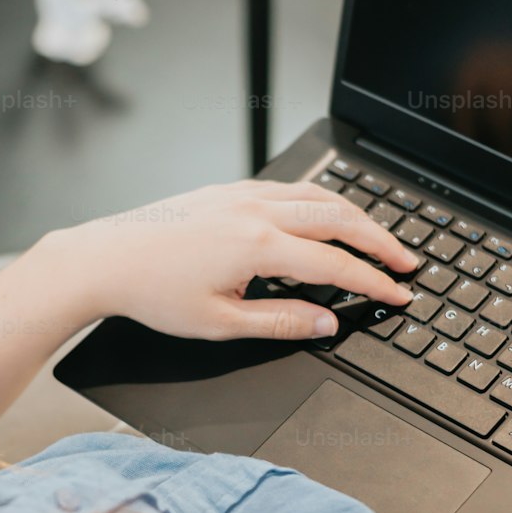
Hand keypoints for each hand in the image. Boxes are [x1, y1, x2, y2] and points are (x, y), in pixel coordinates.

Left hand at [59, 179, 418, 341]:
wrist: (105, 259)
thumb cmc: (153, 293)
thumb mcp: (221, 323)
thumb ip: (282, 322)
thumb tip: (327, 324)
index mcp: (258, 245)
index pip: (336, 264)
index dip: (374, 282)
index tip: (398, 294)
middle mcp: (255, 211)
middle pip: (339, 218)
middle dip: (380, 241)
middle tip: (406, 262)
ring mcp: (242, 195)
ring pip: (317, 196)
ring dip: (354, 216)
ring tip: (378, 238)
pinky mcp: (228, 190)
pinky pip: (288, 188)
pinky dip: (319, 201)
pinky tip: (325, 216)